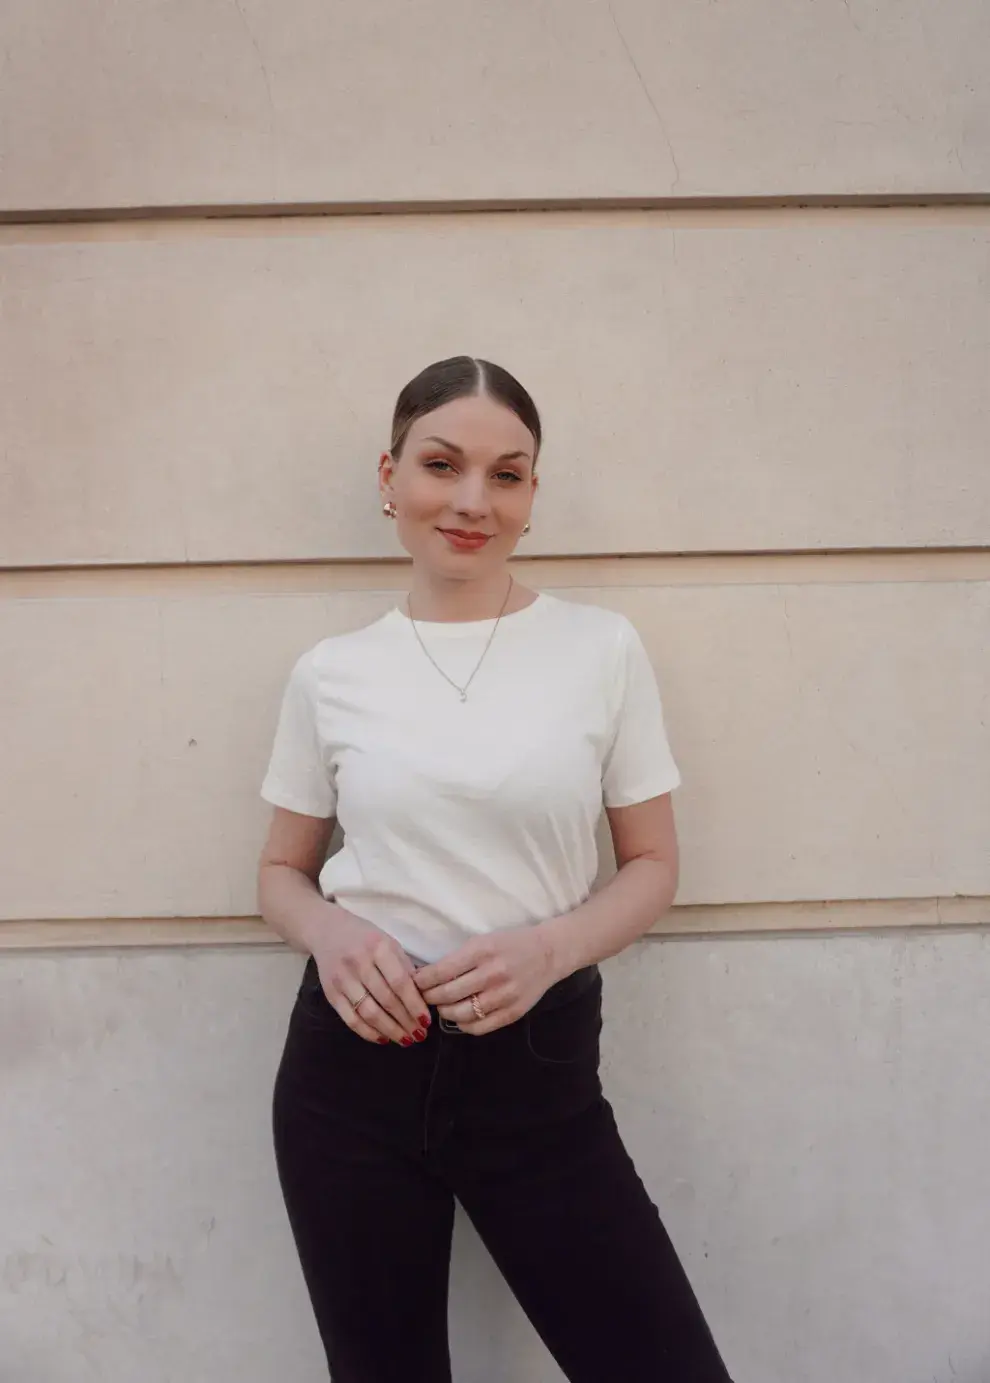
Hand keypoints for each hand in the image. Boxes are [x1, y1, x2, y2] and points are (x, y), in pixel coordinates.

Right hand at [311, 912, 430, 1045]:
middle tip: (419, 1035)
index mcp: (378, 947)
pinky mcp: (331, 993)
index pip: (400, 982)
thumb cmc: (365, 937)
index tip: (426, 1020)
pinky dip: (368, 1032)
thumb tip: (422, 997)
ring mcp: (342, 980)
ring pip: (368, 1013)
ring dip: (389, 1030)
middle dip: (405, 1021)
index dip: (414, 1004)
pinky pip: (351, 1019)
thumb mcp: (388, 943)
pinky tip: (382, 1038)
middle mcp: (359, 963)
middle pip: (386, 1000)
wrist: (326, 931)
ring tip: (405, 1039)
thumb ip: (404, 967)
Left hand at [413, 926, 557, 1035]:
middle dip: (429, 997)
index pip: (441, 972)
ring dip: (444, 1012)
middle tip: (423, 997)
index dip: (422, 981)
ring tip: (441, 1006)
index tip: (414, 983)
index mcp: (482, 951)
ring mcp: (504, 996)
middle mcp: (492, 974)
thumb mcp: (482, 941)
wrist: (548, 953)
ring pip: (461, 1014)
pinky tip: (460, 1017)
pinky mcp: (513, 1013)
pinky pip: (479, 1027)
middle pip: (447, 995)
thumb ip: (457, 959)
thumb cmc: (510, 944)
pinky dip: (463, 1025)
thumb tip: (425, 976)